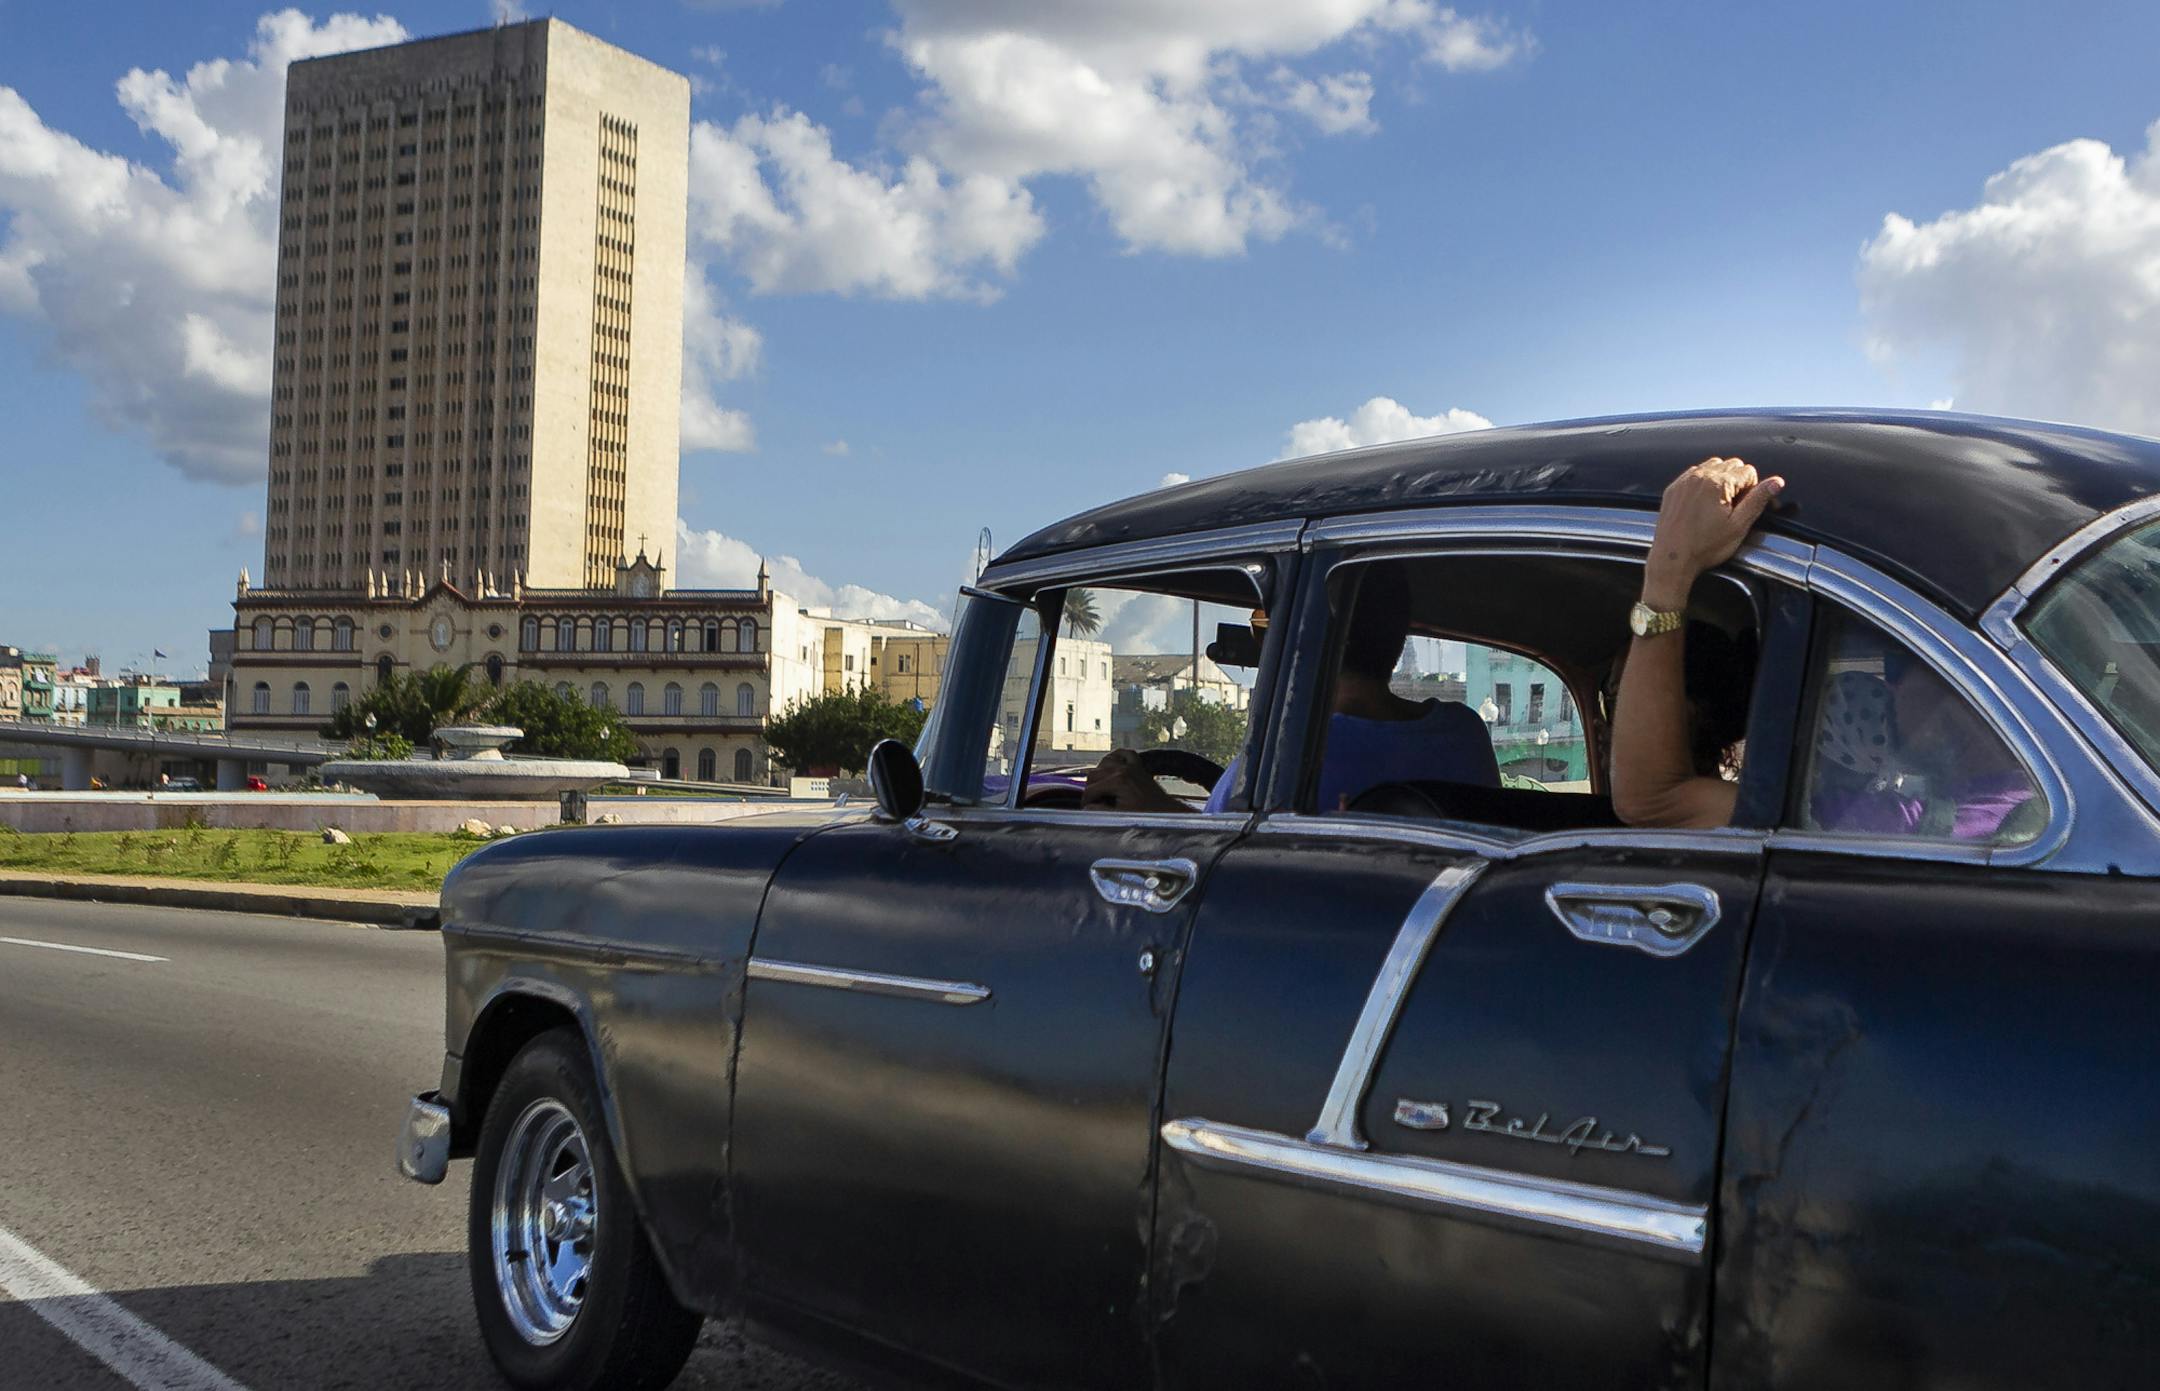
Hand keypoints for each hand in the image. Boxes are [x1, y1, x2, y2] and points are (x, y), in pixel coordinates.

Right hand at [1083, 749, 1181, 811]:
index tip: (1086, 809)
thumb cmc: (1147, 816)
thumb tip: (1087, 807)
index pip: (1090, 790)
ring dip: (1100, 775)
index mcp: (1118, 781)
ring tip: (1101, 790)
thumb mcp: (1120, 816)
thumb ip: (1100, 811)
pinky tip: (1112, 768)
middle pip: (1093, 775)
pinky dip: (1116, 758)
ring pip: (1104, 763)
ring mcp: (1131, 765)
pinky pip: (1123, 754)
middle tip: (1094, 803)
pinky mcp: (1138, 766)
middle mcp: (1123, 769)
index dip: (1086, 802)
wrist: (1167, 813)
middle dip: (1091, 789)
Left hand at [1643, 457, 1783, 608]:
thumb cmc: (1704, 547)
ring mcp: (1683, 481)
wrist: (1671, 559)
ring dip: (1720, 479)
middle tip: (1732, 506)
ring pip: (1712, 466)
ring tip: (1718, 504)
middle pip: (1730, 464)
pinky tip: (1702, 503)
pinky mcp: (1672, 489)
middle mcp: (1698, 476)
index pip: (1747, 471)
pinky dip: (1702, 482)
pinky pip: (1693, 474)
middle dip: (1737, 481)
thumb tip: (1777, 482)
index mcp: (1717, 483)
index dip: (1751, 489)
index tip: (1742, 507)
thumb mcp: (1738, 526)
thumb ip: (1758, 500)